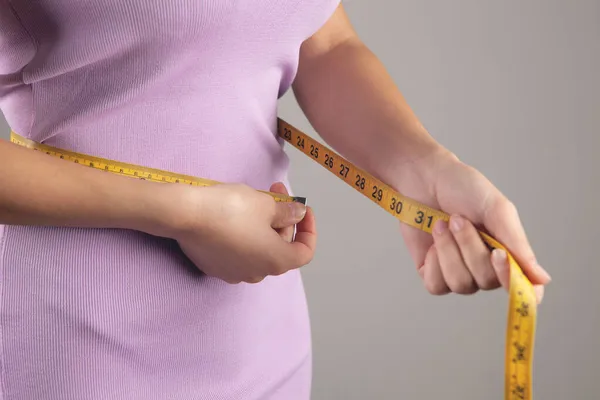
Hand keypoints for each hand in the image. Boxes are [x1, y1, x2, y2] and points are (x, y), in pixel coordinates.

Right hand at [171, 182, 316, 283]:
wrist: (186, 214)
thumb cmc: (231, 208)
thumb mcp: (266, 204)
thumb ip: (287, 212)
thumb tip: (298, 215)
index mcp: (275, 261)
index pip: (304, 252)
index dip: (309, 230)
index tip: (303, 209)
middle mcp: (257, 273)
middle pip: (280, 247)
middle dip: (283, 219)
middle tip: (276, 192)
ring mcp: (233, 273)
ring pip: (259, 249)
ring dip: (264, 226)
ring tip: (256, 201)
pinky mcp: (214, 266)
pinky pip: (238, 252)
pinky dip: (244, 235)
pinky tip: (235, 215)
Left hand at [395, 149, 550, 302]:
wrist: (425, 178)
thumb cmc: (463, 188)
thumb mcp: (497, 210)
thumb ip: (517, 244)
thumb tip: (542, 279)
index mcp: (507, 252)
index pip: (521, 288)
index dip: (517, 287)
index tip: (499, 257)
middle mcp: (484, 268)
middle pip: (487, 281)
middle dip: (470, 247)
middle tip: (459, 220)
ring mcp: (458, 272)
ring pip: (461, 284)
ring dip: (449, 250)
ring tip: (444, 224)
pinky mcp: (432, 273)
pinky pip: (437, 286)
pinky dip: (434, 262)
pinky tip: (433, 240)